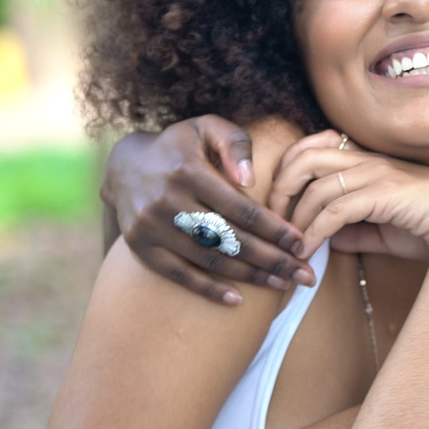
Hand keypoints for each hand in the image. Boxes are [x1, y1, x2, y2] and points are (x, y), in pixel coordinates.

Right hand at [103, 116, 312, 305]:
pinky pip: (178, 274)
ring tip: (282, 284)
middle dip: (272, 259)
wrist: (124, 165)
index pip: (241, 208)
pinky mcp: (139, 247)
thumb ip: (235, 144)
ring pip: (209, 259)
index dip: (273, 229)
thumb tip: (251, 179)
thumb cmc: (180, 146)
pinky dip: (207, 289)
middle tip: (304, 275)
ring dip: (250, 276)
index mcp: (188, 171)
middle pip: (230, 238)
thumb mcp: (207, 128)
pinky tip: (236, 300)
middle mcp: (167, 201)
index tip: (300, 244)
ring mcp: (150, 227)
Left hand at [271, 130, 428, 259]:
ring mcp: (375, 174)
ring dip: (295, 219)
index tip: (279, 202)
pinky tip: (308, 251)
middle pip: (305, 158)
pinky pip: (334, 211)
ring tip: (289, 246)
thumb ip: (354, 230)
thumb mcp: (383, 229)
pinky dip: (313, 232)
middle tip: (273, 221)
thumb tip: (327, 241)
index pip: (314, 146)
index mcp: (367, 162)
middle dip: (281, 188)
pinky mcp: (382, 194)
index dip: (289, 168)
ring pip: (316, 187)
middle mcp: (367, 162)